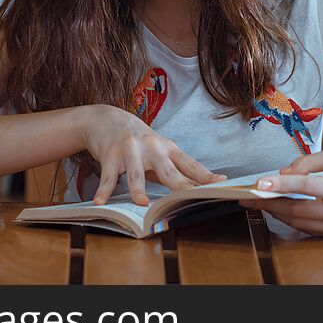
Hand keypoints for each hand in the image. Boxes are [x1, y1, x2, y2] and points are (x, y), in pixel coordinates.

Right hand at [81, 104, 225, 205]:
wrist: (107, 118)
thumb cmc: (140, 141)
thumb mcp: (160, 151)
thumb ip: (177, 170)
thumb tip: (200, 190)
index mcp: (168, 149)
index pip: (191, 165)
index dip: (206, 176)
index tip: (222, 184)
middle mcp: (152, 148)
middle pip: (168, 171)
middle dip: (179, 185)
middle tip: (190, 198)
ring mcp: (131, 150)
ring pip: (136, 174)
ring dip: (138, 189)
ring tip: (142, 203)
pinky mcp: (110, 154)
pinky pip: (107, 176)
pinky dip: (103, 191)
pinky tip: (100, 202)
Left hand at [239, 146, 322, 236]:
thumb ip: (313, 161)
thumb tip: (286, 173)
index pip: (307, 187)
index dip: (281, 184)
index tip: (259, 183)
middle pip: (299, 210)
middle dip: (270, 203)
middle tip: (248, 197)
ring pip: (302, 224)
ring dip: (278, 213)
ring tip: (260, 203)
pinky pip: (312, 230)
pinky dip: (293, 220)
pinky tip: (281, 210)